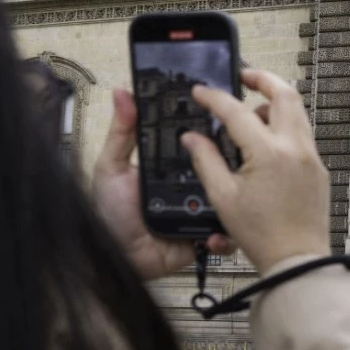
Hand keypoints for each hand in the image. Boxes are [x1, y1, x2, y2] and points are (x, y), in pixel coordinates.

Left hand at [92, 88, 233, 280]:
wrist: (114, 257)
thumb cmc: (108, 213)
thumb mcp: (111, 167)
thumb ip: (121, 131)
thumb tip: (121, 91)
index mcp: (173, 166)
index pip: (199, 144)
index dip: (212, 132)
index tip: (226, 117)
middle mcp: (192, 185)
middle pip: (221, 169)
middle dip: (234, 163)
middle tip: (241, 156)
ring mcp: (201, 211)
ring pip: (230, 199)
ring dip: (235, 198)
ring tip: (234, 195)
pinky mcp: (205, 236)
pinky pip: (226, 234)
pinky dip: (226, 236)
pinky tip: (214, 234)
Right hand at [180, 69, 330, 274]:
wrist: (295, 258)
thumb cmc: (261, 234)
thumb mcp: (222, 197)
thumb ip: (206, 160)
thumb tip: (192, 137)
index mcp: (269, 153)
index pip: (237, 111)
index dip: (215, 97)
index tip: (201, 92)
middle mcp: (295, 147)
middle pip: (285, 92)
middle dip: (262, 78)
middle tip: (243, 76)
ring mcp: (311, 155)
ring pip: (297, 110)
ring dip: (275, 102)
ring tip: (251, 113)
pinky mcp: (318, 166)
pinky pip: (302, 132)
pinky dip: (285, 125)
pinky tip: (266, 139)